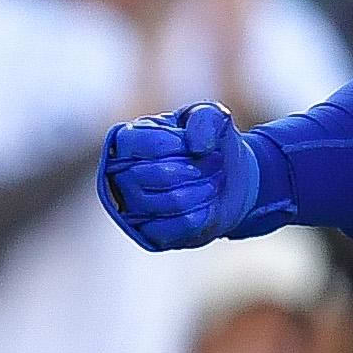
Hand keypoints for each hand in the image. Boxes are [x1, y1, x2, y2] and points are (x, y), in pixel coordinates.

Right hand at [98, 103, 260, 250]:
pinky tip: (209, 205)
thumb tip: (196, 145)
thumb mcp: (214, 118)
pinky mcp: (151, 234)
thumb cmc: (212, 145)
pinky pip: (178, 227)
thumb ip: (206, 118)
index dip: (177, 145)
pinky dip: (203, 214)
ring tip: (214, 182)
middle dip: (196, 168)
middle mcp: (122, 175)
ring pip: (171, 202)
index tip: (201, 145)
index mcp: (129, 140)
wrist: (230, 181)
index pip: (143, 144)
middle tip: (216, 163)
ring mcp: (133, 208)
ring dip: (203, 190)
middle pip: (155, 175)